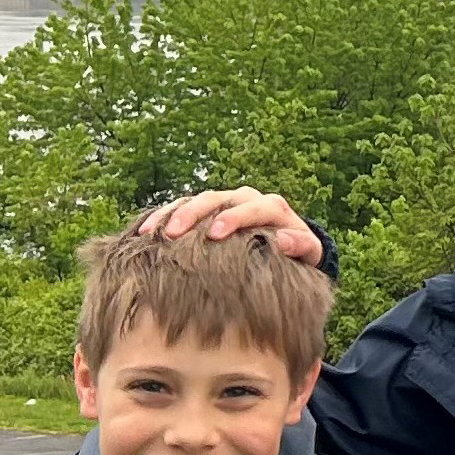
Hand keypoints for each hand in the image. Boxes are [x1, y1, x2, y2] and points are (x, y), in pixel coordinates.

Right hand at [141, 187, 322, 267]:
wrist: (290, 248)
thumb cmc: (299, 255)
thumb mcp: (308, 253)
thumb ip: (301, 246)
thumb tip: (285, 241)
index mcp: (271, 207)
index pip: (251, 207)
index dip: (232, 218)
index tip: (215, 234)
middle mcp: (245, 199)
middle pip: (216, 198)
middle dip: (193, 213)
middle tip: (174, 233)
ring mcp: (225, 202)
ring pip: (195, 200)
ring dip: (172, 214)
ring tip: (152, 233)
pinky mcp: (209, 211)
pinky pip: (183, 207)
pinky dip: (165, 217)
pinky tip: (146, 232)